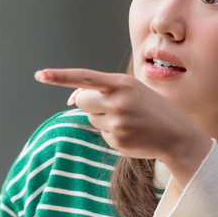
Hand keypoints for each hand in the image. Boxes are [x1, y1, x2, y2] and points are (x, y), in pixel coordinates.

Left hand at [36, 67, 210, 176]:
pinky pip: (101, 133)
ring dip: (102, 117)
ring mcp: (116, 124)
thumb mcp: (131, 89)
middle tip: (109, 105)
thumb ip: (101, 89)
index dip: (60, 76)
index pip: (84, 78)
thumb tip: (70, 99)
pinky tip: (131, 131)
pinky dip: (111, 132)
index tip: (40, 75)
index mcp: (122, 84)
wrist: (177, 135)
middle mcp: (118, 102)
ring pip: (91, 117)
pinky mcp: (116, 141)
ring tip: (128, 118)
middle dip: (87, 102)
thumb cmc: (151, 107)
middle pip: (81, 100)